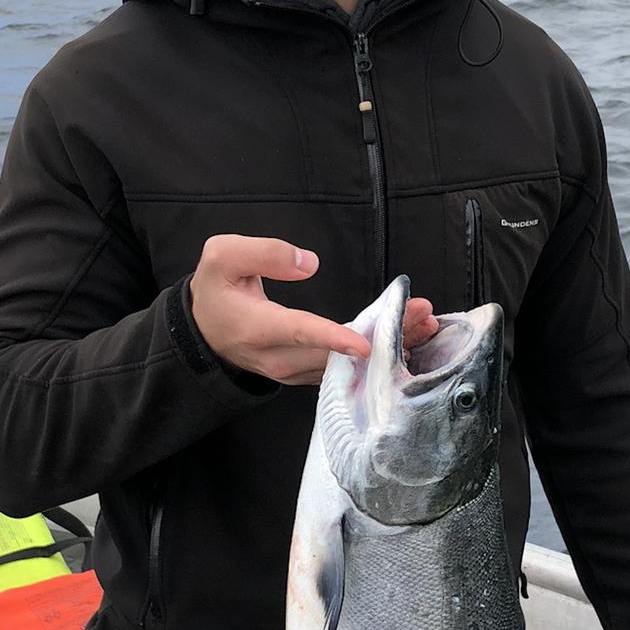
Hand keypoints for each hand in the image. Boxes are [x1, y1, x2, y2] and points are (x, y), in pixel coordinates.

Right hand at [189, 235, 438, 386]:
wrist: (205, 333)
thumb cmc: (215, 290)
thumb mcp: (222, 257)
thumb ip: (263, 253)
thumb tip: (309, 263)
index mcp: (258, 327)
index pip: (300, 332)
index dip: (334, 339)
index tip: (367, 343)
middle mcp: (279, 358)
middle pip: (335, 353)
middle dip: (381, 335)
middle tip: (421, 313)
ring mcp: (293, 372)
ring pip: (345, 366)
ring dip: (386, 347)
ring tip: (424, 324)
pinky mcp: (305, 376)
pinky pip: (344, 371)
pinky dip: (376, 357)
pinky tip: (406, 339)